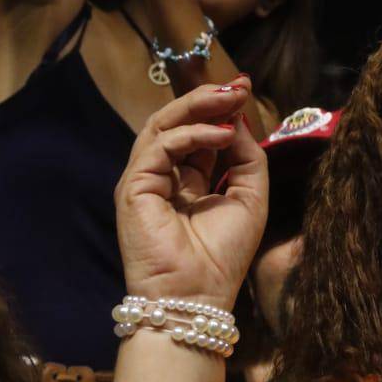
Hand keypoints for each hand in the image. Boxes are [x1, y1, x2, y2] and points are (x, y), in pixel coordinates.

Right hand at [115, 80, 267, 309]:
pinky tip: (222, 134)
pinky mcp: (133, 186)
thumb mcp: (248, 197)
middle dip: (207, 98)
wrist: (197, 297)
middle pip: (176, 121)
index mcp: (186, 180)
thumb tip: (237, 118)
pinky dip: (192, 134)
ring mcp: (144, 179)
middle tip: (235, 85)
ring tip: (229, 98)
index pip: (197, 132)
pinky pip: (160, 146)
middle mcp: (162, 175)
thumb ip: (246, 157)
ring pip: (162, 125)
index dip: (218, 108)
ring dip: (198, 106)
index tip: (243, 87)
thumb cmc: (222, 256)